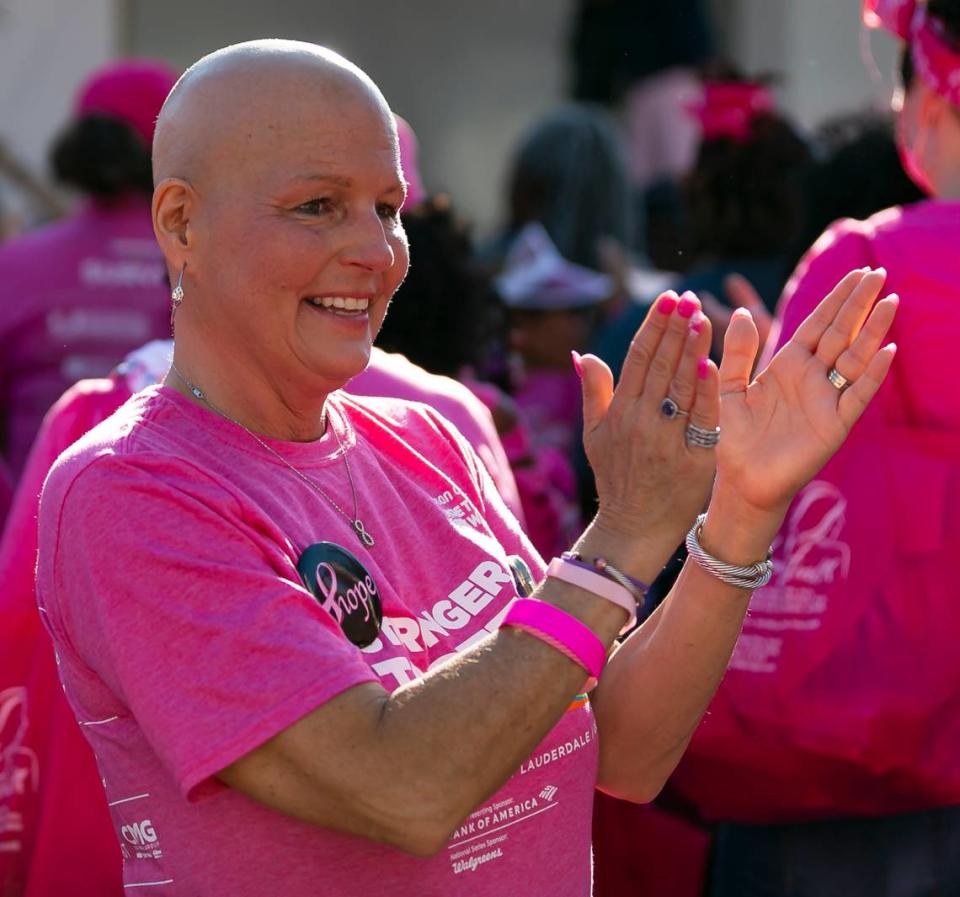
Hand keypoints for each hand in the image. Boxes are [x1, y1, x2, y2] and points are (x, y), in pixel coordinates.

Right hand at [578, 290, 718, 560]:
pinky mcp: (692, 460)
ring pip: (680, 386)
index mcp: (619, 413)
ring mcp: (666, 441)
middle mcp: (641, 422)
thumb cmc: (616, 479)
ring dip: (692, 349)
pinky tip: (712, 364)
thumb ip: (594, 392)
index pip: (637, 359)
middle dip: (675, 328)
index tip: (667, 299)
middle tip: (688, 297)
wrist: (634, 528)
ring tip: (702, 317)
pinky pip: (700, 420)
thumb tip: (583, 354)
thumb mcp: (595, 436)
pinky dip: (705, 392)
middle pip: (660, 366)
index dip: (653, 327)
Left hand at [714, 267, 896, 522]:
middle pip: (842, 333)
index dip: (837, 298)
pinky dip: (873, 374)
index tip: (858, 272)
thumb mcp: (730, 388)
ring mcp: (826, 400)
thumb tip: (741, 312)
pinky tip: (887, 351)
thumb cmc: (733, 437)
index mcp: (788, 364)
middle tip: (880, 272)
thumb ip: (738, 353)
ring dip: (873, 331)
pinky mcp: (834, 425)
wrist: (740, 481)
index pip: (818, 324)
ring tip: (891, 301)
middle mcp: (812, 378)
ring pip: (855, 358)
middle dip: (859, 304)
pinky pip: (857, 395)